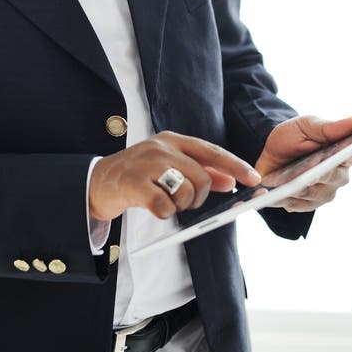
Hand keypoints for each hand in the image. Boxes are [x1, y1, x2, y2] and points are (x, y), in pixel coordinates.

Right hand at [89, 131, 261, 220]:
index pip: (212, 151)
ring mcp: (147, 164)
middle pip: (202, 177)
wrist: (96, 182)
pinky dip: (163, 212)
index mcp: (172, 139)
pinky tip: (153, 207)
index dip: (235, 165)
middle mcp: (161, 147)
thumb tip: (232, 180)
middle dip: (199, 196)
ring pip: (186, 191)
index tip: (255, 179)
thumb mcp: (168, 166)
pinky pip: (165, 206)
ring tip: (164, 201)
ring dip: (180, 205)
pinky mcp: (134, 183)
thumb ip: (200, 170)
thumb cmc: (137, 175)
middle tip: (184, 201)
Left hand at [255, 115, 351, 212]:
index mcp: (343, 153)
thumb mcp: (307, 126)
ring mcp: (324, 192)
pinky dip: (287, 199)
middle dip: (324, 175)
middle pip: (336, 178)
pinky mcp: (307, 204)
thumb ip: (329, 127)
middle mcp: (338, 175)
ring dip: (303, 189)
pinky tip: (277, 195)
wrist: (271, 152)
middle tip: (312, 174)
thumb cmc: (294, 136)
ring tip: (289, 185)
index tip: (346, 155)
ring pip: (317, 193)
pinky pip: (299, 204)